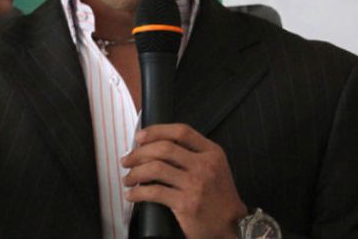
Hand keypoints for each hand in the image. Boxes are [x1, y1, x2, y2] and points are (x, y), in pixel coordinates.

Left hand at [121, 123, 247, 238]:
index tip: (140, 136)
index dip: (157, 131)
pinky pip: (154, 192)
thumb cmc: (218, 197)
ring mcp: (195, 185)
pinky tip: (132, 195)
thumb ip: (193, 154)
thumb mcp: (215, 168)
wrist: (230, 226)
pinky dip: (138, 192)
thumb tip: (156, 145)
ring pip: (155, 169)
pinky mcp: (186, 204)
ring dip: (135, 172)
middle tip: (127, 160)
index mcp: (212, 152)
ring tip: (128, 178)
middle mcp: (205, 166)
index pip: (181, 132)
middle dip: (139, 153)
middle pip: (164, 148)